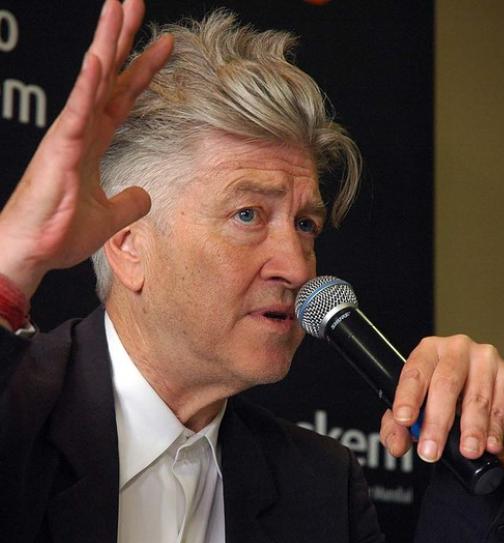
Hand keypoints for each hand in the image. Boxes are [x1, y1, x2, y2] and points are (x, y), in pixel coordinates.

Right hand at [0, 0, 172, 298]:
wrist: (33, 250)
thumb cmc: (60, 230)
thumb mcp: (110, 217)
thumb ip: (130, 202)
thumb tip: (145, 194)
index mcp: (92, 140)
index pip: (123, 96)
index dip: (144, 71)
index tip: (164, 46)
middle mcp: (81, 129)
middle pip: (108, 75)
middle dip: (123, 38)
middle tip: (135, 3)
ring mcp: (69, 135)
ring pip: (92, 80)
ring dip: (106, 43)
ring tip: (118, 7)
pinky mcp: (60, 149)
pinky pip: (77, 110)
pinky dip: (88, 85)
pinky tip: (99, 59)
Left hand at [379, 335, 503, 462]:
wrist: (480, 394)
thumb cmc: (442, 395)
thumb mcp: (416, 406)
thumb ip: (398, 426)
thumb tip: (396, 444)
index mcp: (427, 350)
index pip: (415, 373)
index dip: (408, 397)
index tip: (404, 420)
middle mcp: (455, 349)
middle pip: (445, 384)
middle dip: (437, 422)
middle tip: (431, 450)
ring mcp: (484, 360)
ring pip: (476, 398)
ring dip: (471, 429)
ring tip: (466, 450)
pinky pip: (500, 407)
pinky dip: (494, 430)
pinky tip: (489, 444)